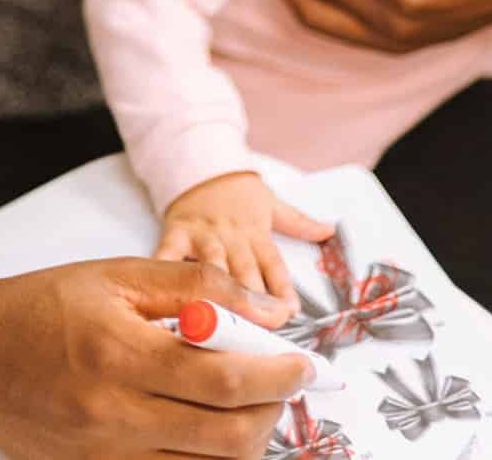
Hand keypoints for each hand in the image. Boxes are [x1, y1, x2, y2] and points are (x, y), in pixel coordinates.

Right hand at [0, 260, 312, 458]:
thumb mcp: (116, 275)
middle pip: (228, 437)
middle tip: (281, 381)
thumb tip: (266, 309)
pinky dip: (203, 457)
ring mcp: (105, 456)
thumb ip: (195, 286)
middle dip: (271, 410)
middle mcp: (115, 415)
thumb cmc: (40, 306)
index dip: (278, 374)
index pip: (224, 379)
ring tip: (243, 398)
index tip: (303, 362)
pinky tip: (204, 425)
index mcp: (121, 355)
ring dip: (242, 436)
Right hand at [156, 172, 333, 311]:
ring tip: (218, 319)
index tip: (289, 311)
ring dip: (216, 292)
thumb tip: (330, 230)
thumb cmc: (236, 191)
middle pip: (244, 272)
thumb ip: (299, 222)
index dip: (282, 288)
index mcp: (255, 232)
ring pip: (211, 267)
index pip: (273, 264)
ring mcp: (202, 236)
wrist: (200, 163)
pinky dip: (165, 272)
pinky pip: (168, 255)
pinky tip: (162, 293)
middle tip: (257, 327)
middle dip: (252, 301)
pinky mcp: (176, 233)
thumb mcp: (270, 202)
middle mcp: (231, 237)